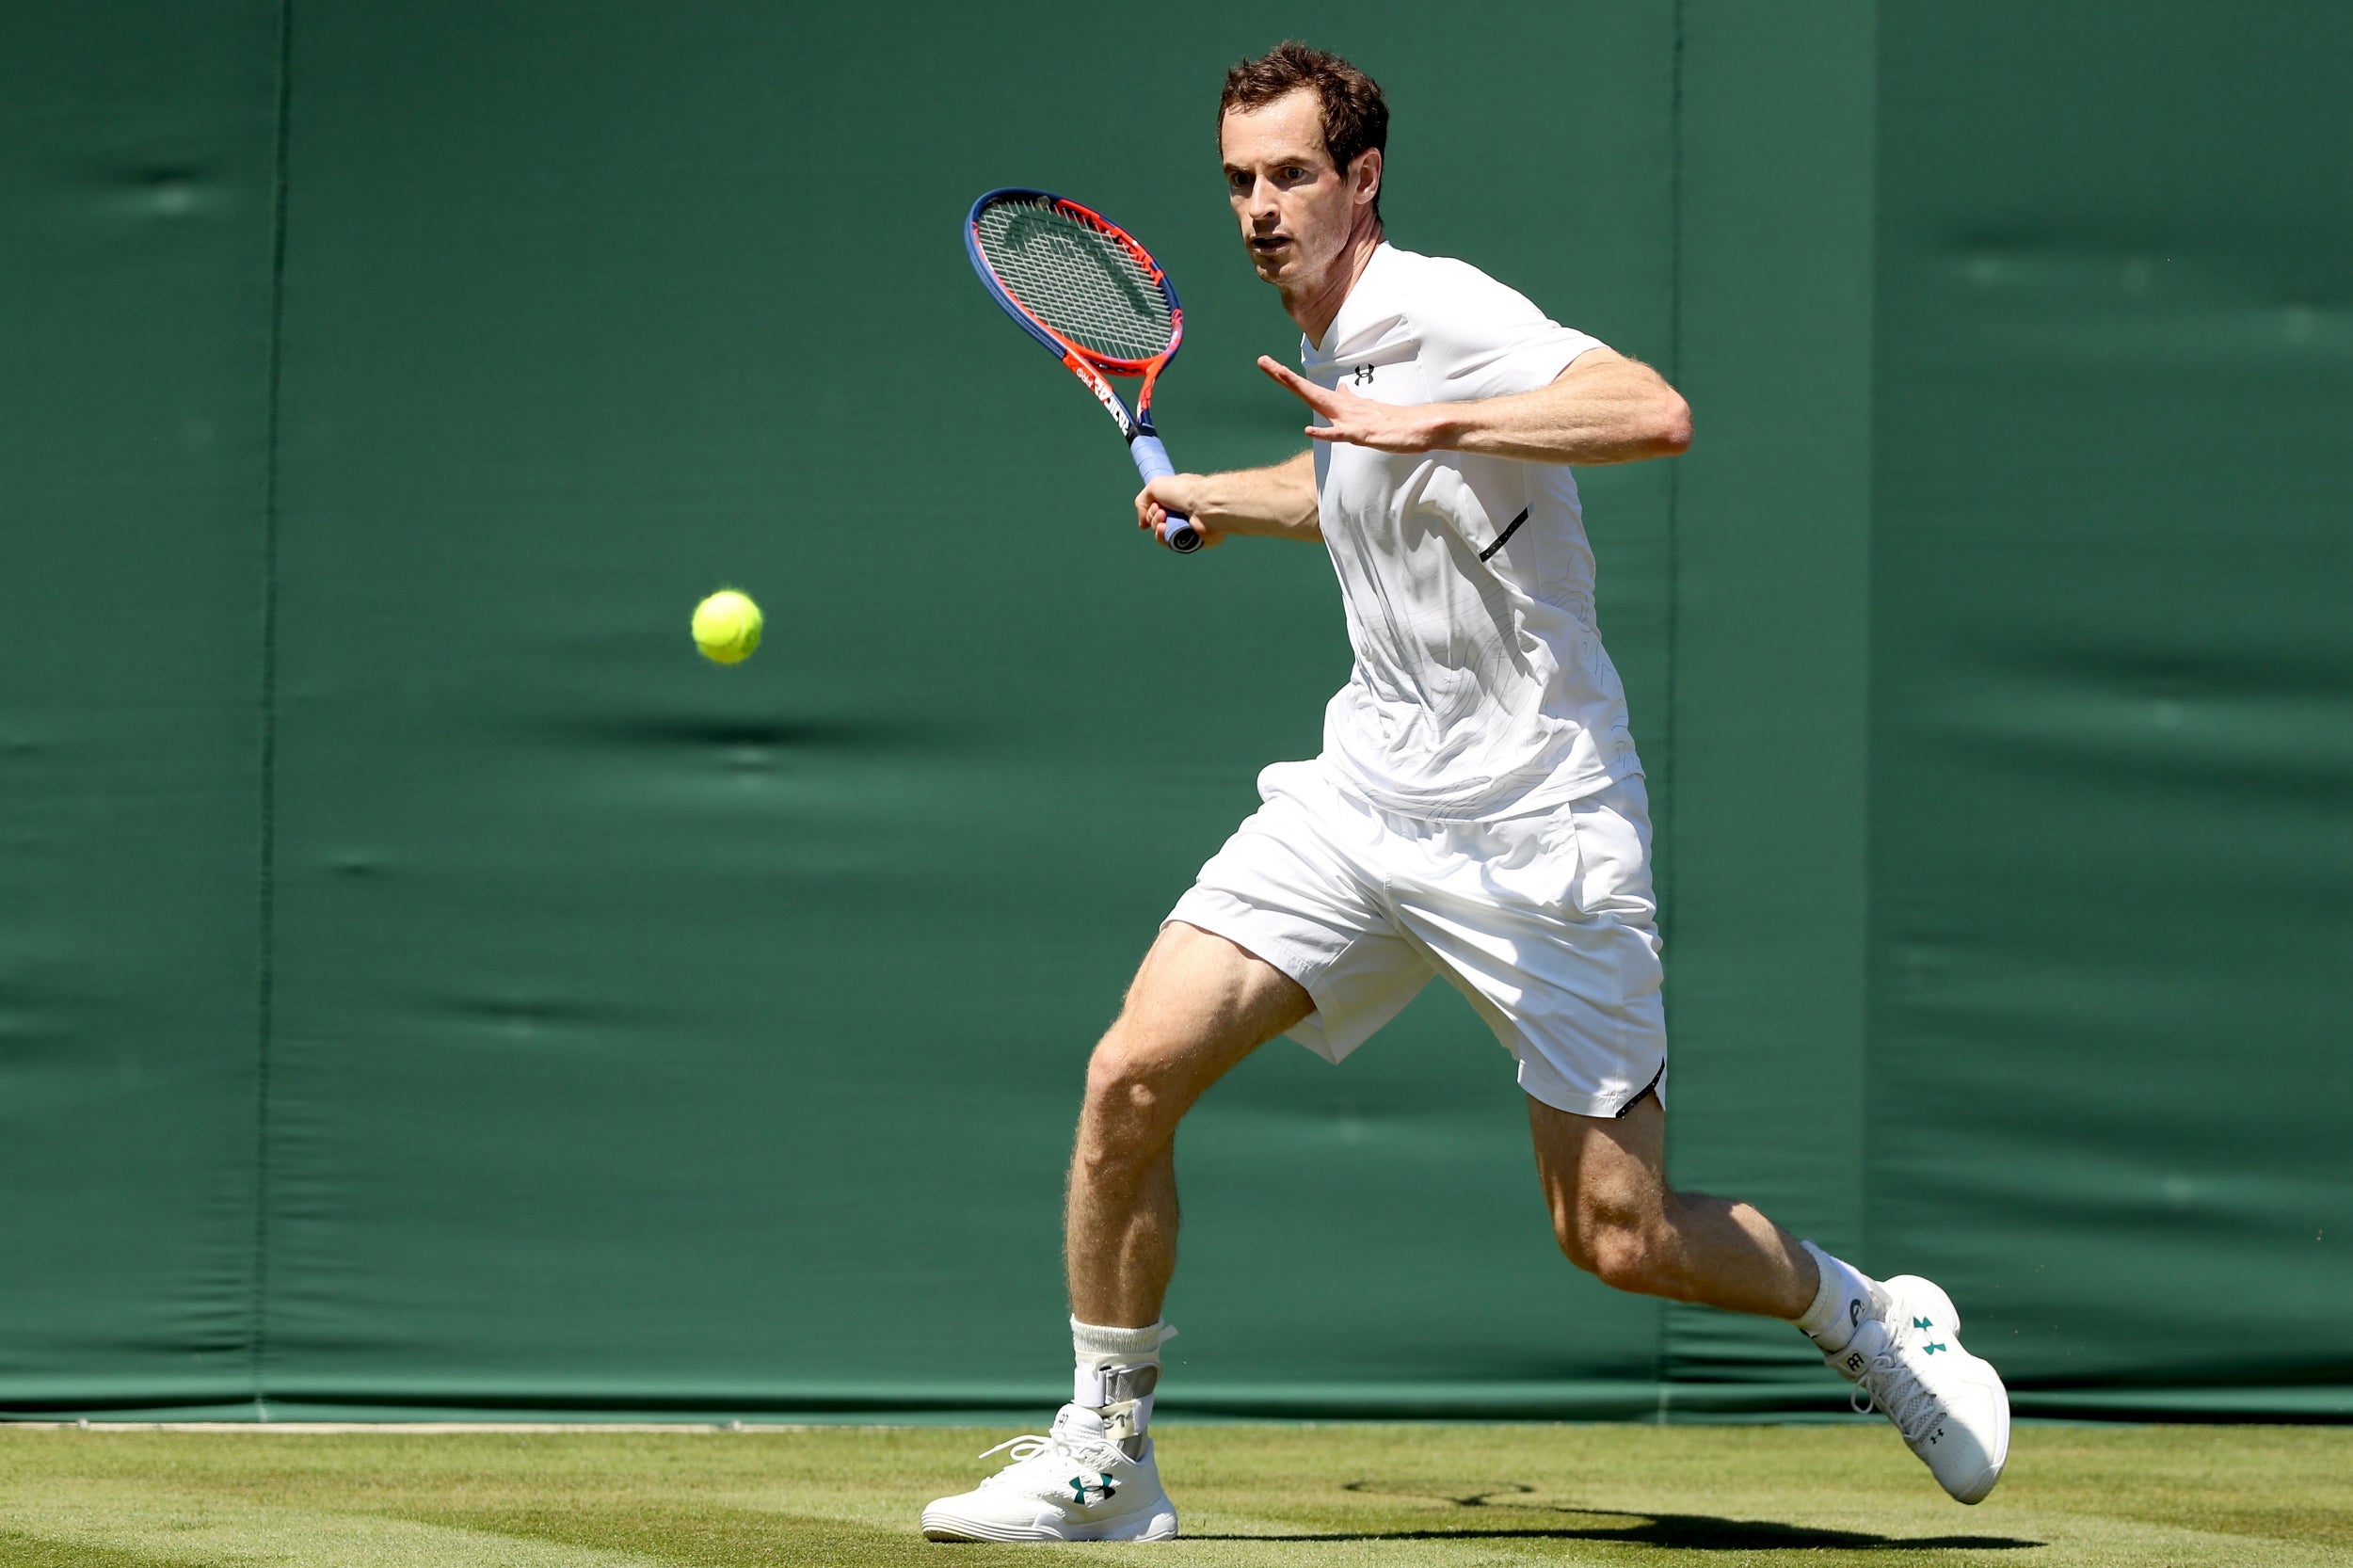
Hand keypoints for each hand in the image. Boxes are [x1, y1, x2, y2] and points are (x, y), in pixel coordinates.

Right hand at [1133, 473, 1223, 547]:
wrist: (1204, 505)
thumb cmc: (1183, 491)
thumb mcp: (1155, 486)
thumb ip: (1142, 502)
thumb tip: (1143, 524)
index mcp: (1177, 497)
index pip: (1157, 506)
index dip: (1151, 507)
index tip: (1154, 504)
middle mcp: (1182, 511)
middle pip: (1157, 521)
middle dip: (1153, 516)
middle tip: (1161, 510)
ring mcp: (1187, 526)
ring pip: (1162, 534)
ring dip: (1157, 526)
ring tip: (1163, 519)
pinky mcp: (1192, 541)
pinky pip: (1171, 544)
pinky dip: (1163, 537)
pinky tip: (1164, 529)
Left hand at [1258, 355, 1443, 452]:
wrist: (1416, 427)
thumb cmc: (1390, 420)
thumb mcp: (1365, 409)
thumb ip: (1350, 400)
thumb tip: (1341, 388)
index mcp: (1340, 403)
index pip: (1308, 389)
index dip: (1287, 378)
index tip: (1267, 365)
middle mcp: (1342, 407)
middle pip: (1307, 390)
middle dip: (1284, 376)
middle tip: (1262, 361)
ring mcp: (1351, 420)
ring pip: (1321, 403)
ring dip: (1301, 390)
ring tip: (1281, 377)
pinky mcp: (1361, 434)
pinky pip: (1340, 434)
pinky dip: (1324, 431)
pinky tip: (1308, 429)